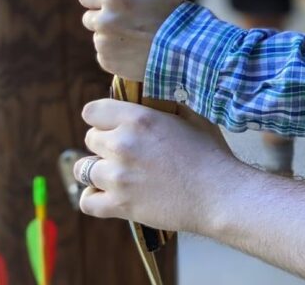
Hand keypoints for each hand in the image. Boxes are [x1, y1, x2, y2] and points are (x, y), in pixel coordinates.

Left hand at [74, 99, 239, 232]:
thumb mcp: (193, 118)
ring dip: (98, 170)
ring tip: (118, 174)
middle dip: (105, 144)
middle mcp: (123, 144)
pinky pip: (86, 201)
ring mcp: (118, 176)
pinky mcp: (119, 205)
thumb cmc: (212, 155)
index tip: (113, 126)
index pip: (92, 111)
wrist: (221, 194)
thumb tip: (153, 99)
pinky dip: (94, 198)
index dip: (102, 118)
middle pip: (89, 139)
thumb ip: (166, 107)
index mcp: (139, 119)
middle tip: (127, 153)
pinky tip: (108, 195)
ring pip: (83, 169)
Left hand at [79, 0, 184, 81]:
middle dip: (106, 18)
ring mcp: (104, 43)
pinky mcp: (107, 62)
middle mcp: (103, 20)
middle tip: (131, 22)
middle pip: (90, 18)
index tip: (118, 4)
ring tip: (138, 38)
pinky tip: (136, 51)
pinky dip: (116, 54)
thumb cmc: (178, 15)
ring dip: (112, 36)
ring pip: (99, 37)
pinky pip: (105, 56)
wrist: (187, 52)